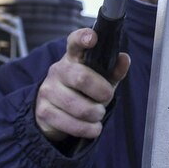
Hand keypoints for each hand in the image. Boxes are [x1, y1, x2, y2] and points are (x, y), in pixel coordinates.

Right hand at [35, 28, 129, 142]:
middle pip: (81, 78)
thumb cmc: (83, 91)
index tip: (93, 38)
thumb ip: (113, 70)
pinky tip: (92, 128)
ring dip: (95, 114)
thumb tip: (124, 59)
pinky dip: (88, 129)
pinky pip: (71, 124)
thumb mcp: (101, 79)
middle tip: (107, 98)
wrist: (54, 113)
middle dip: (101, 92)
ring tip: (98, 115)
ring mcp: (48, 91)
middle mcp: (58, 71)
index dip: (83, 38)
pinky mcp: (44, 112)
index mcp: (73, 58)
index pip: (74, 42)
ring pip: (78, 106)